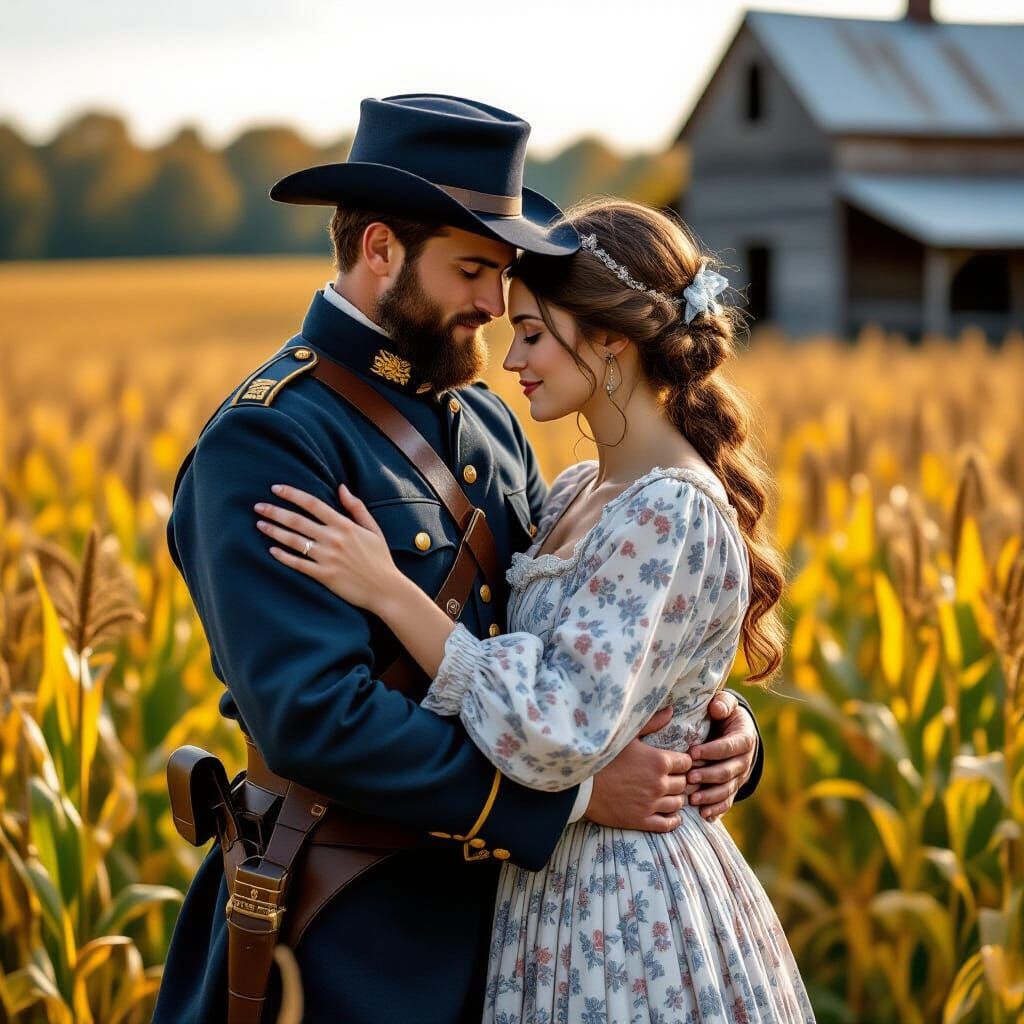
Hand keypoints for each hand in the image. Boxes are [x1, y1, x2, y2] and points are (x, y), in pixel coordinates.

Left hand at [255, 483, 397, 612]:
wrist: (386, 589)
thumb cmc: (380, 559)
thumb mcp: (373, 529)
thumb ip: (356, 507)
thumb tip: (341, 487)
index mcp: (345, 525)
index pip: (313, 504)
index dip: (292, 494)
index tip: (275, 488)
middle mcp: (334, 539)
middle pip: (298, 521)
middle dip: (275, 511)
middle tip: (257, 506)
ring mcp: (328, 558)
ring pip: (294, 541)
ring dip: (274, 531)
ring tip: (259, 524)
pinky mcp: (324, 576)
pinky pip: (298, 564)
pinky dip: (283, 556)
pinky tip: (271, 550)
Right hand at [585, 707, 695, 832]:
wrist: (581, 784)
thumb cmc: (603, 756)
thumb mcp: (628, 736)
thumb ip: (652, 723)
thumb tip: (671, 710)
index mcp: (659, 761)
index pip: (687, 763)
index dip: (683, 762)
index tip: (676, 762)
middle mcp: (660, 783)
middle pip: (684, 783)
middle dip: (680, 780)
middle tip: (672, 778)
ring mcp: (652, 804)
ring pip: (679, 803)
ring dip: (676, 798)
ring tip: (668, 794)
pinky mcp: (642, 820)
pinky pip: (668, 824)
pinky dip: (672, 819)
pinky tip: (668, 814)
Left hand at [685, 691, 756, 822]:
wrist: (735, 731)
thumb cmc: (725, 715)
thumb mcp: (726, 705)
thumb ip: (722, 704)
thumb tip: (715, 708)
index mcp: (744, 739)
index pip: (729, 747)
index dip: (712, 751)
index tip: (692, 752)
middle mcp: (744, 760)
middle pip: (728, 772)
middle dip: (708, 776)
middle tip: (689, 778)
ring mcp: (739, 777)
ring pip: (727, 790)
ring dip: (710, 796)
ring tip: (692, 799)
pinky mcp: (733, 788)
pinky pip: (727, 801)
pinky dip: (717, 810)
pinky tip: (704, 815)